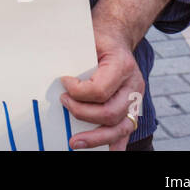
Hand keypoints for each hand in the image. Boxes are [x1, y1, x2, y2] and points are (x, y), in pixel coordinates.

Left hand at [60, 24, 144, 150]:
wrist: (116, 38)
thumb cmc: (98, 39)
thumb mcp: (87, 38)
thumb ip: (75, 55)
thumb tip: (54, 75)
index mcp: (122, 65)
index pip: (100, 89)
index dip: (78, 91)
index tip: (63, 82)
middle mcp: (133, 85)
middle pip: (110, 112)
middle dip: (82, 113)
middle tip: (64, 103)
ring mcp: (135, 99)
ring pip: (120, 127)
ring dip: (96, 138)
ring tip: (74, 143)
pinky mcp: (133, 108)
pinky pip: (127, 130)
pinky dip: (116, 144)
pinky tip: (107, 152)